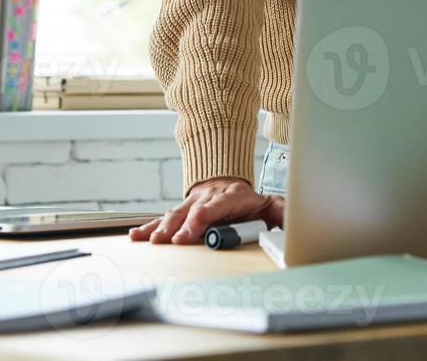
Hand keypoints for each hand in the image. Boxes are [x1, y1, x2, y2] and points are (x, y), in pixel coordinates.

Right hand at [128, 177, 283, 244]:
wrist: (229, 184)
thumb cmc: (249, 202)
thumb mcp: (269, 204)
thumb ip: (279, 212)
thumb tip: (289, 218)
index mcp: (232, 196)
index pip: (215, 206)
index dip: (202, 218)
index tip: (190, 233)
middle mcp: (208, 196)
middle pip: (191, 211)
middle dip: (179, 227)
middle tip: (170, 242)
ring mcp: (192, 202)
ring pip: (175, 214)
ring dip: (162, 228)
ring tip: (150, 241)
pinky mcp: (181, 210)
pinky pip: (163, 218)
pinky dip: (149, 227)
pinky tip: (137, 235)